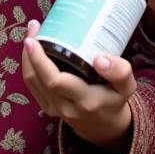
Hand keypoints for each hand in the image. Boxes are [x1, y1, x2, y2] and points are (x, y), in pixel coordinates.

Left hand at [21, 19, 133, 151]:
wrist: (106, 127)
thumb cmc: (115, 99)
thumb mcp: (127, 86)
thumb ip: (120, 71)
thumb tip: (100, 58)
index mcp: (86, 100)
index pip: (56, 82)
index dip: (41, 60)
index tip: (37, 39)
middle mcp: (67, 107)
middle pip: (40, 79)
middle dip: (32, 52)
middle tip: (34, 26)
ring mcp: (55, 109)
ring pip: (33, 81)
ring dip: (28, 56)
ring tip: (33, 32)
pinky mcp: (48, 107)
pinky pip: (33, 85)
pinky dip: (29, 65)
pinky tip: (32, 48)